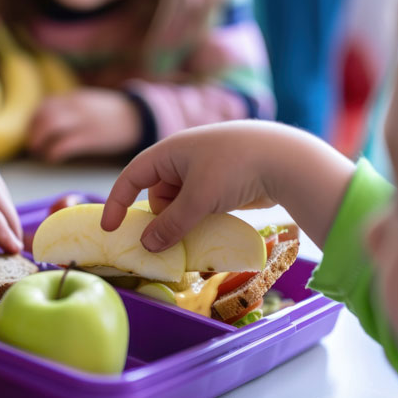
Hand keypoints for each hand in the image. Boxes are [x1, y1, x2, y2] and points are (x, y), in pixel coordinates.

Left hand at [27, 88, 140, 162]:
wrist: (138, 117)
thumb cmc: (112, 115)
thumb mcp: (90, 104)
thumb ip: (72, 109)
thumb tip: (50, 122)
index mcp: (75, 98)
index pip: (45, 105)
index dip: (34, 120)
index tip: (32, 132)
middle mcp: (76, 106)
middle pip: (44, 115)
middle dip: (33, 132)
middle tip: (33, 146)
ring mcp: (83, 120)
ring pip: (50, 126)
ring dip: (39, 140)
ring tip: (39, 152)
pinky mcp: (91, 136)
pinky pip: (65, 143)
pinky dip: (53, 151)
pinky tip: (53, 158)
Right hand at [100, 121, 355, 251]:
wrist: (287, 159)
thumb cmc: (236, 168)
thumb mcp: (198, 198)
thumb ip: (171, 225)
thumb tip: (149, 245)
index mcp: (170, 151)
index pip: (132, 177)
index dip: (117, 202)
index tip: (110, 229)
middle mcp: (185, 158)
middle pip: (157, 195)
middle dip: (160, 219)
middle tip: (167, 242)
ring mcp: (206, 171)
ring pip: (180, 203)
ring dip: (182, 222)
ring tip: (193, 237)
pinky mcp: (224, 184)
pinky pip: (200, 206)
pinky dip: (199, 220)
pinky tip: (208, 233)